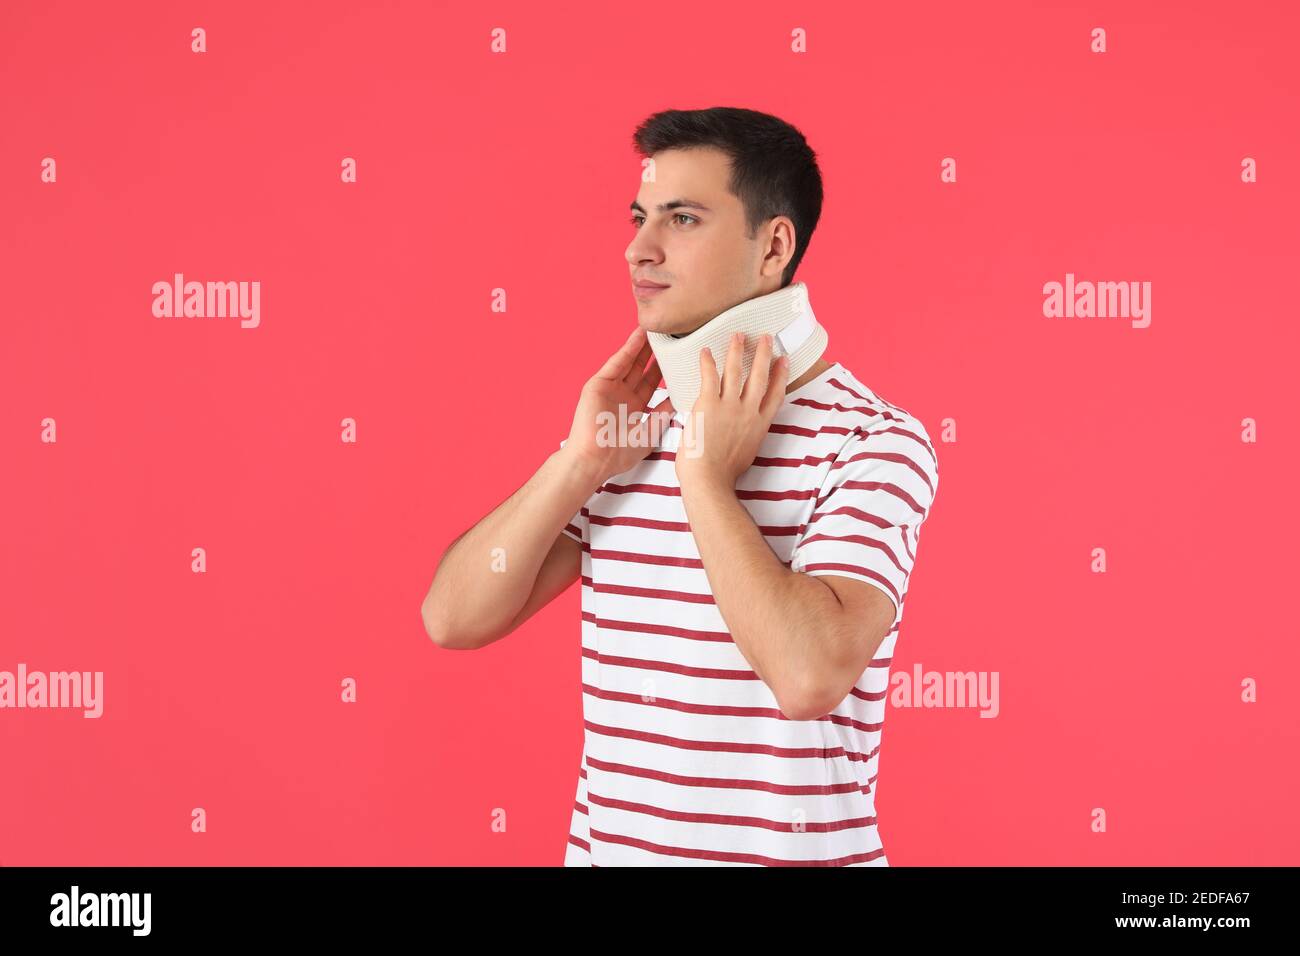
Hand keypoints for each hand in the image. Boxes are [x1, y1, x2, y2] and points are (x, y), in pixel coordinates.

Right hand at [562, 326, 673, 484]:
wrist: (594, 460)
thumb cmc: (618, 454)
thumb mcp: (650, 432)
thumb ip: (663, 414)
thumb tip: (679, 399)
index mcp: (634, 409)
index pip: (653, 384)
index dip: (665, 371)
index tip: (679, 358)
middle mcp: (622, 396)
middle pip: (642, 369)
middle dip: (655, 354)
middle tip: (670, 337)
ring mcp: (609, 389)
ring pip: (629, 362)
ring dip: (642, 346)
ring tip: (656, 329)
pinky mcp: (598, 384)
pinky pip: (616, 363)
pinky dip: (628, 348)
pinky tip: (639, 336)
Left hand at [675, 331, 788, 488]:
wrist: (709, 480)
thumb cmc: (722, 475)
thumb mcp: (746, 454)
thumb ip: (746, 438)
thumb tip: (738, 434)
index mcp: (760, 425)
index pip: (775, 394)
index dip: (781, 374)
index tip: (784, 360)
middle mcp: (748, 412)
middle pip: (760, 376)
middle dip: (764, 354)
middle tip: (766, 337)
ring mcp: (730, 406)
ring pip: (737, 370)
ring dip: (738, 350)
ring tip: (738, 335)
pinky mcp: (709, 404)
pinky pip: (710, 376)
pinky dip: (708, 362)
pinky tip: (706, 351)